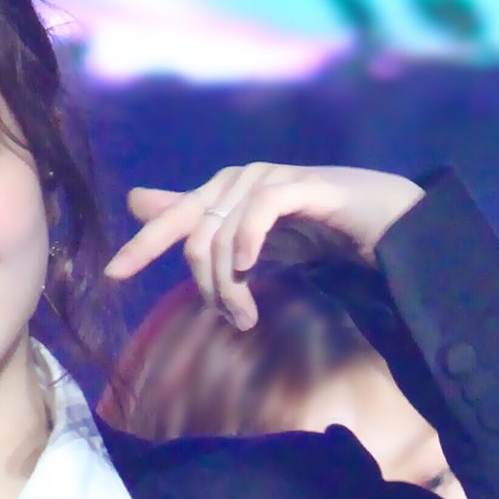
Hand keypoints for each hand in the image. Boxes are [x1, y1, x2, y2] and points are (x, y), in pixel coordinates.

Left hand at [103, 164, 423, 329]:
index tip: (113, 276)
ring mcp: (270, 179)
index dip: (141, 246)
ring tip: (247, 316)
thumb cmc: (317, 229)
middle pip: (193, 235)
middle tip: (231, 319)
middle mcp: (240, 179)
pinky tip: (249, 268)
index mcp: (224, 191)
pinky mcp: (303, 185)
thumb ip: (202, 224)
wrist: (385, 224)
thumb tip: (137, 200)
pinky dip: (248, 241)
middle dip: (206, 286)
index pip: (172, 220)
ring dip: (231, 284)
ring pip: (223, 234)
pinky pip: (258, 210)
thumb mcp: (252, 239)